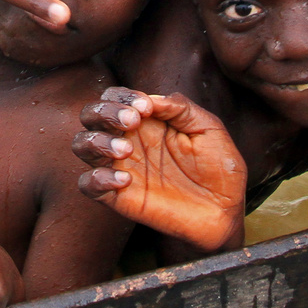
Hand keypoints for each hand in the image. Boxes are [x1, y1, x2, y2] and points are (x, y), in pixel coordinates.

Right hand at [72, 88, 245, 252]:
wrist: (226, 212)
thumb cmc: (220, 168)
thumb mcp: (209, 130)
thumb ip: (182, 108)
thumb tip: (152, 99)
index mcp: (148, 121)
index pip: (116, 97)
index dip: (123, 96)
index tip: (144, 108)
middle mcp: (129, 140)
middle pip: (90, 115)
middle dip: (104, 112)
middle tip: (131, 122)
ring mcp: (121, 167)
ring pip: (82, 145)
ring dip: (97, 141)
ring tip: (126, 150)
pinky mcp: (119, 197)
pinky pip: (88, 184)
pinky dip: (98, 178)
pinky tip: (125, 180)